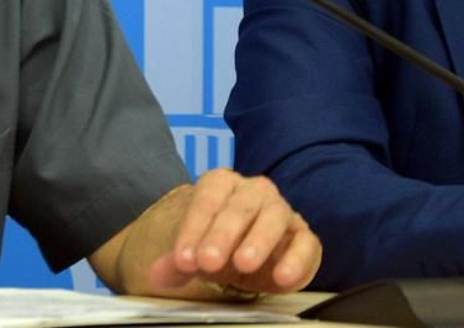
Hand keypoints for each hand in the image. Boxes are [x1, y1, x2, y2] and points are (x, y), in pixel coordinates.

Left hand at [143, 168, 320, 296]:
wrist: (234, 257)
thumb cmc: (211, 246)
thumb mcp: (188, 255)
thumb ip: (173, 263)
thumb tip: (158, 273)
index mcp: (221, 185)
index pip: (208, 196)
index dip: (194, 227)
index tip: (182, 259)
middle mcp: (254, 192)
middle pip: (240, 205)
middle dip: (223, 234)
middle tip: (208, 261)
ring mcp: (281, 213)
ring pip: (275, 216)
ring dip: (259, 240)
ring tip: (243, 264)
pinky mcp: (302, 239)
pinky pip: (306, 243)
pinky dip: (297, 259)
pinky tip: (282, 277)